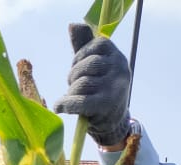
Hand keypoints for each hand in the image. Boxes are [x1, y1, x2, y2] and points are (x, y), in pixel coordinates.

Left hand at [52, 22, 131, 147]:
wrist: (112, 122)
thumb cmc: (100, 90)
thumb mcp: (94, 66)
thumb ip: (84, 46)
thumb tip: (73, 25)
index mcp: (117, 56)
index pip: (96, 44)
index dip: (80, 56)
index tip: (77, 68)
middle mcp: (120, 68)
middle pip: (86, 65)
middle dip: (73, 76)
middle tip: (73, 86)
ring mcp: (115, 86)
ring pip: (81, 83)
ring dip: (71, 93)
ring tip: (73, 98)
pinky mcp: (106, 105)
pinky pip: (80, 101)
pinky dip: (66, 104)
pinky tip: (59, 107)